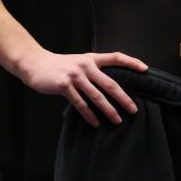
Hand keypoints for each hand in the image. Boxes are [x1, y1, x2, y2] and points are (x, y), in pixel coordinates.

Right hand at [18, 50, 147, 126]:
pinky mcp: (64, 86)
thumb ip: (94, 71)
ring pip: (96, 96)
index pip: (116, 57)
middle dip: (123, 98)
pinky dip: (89, 114)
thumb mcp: (79, 63)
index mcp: (92, 59)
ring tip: (117, 120)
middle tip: (134, 109)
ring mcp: (75, 76)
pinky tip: (96, 123)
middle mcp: (86, 66)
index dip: (131, 62)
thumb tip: (112, 87)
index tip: (145, 70)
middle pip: (110, 83)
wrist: (35, 64)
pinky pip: (80, 103)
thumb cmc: (60, 66)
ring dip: (108, 110)